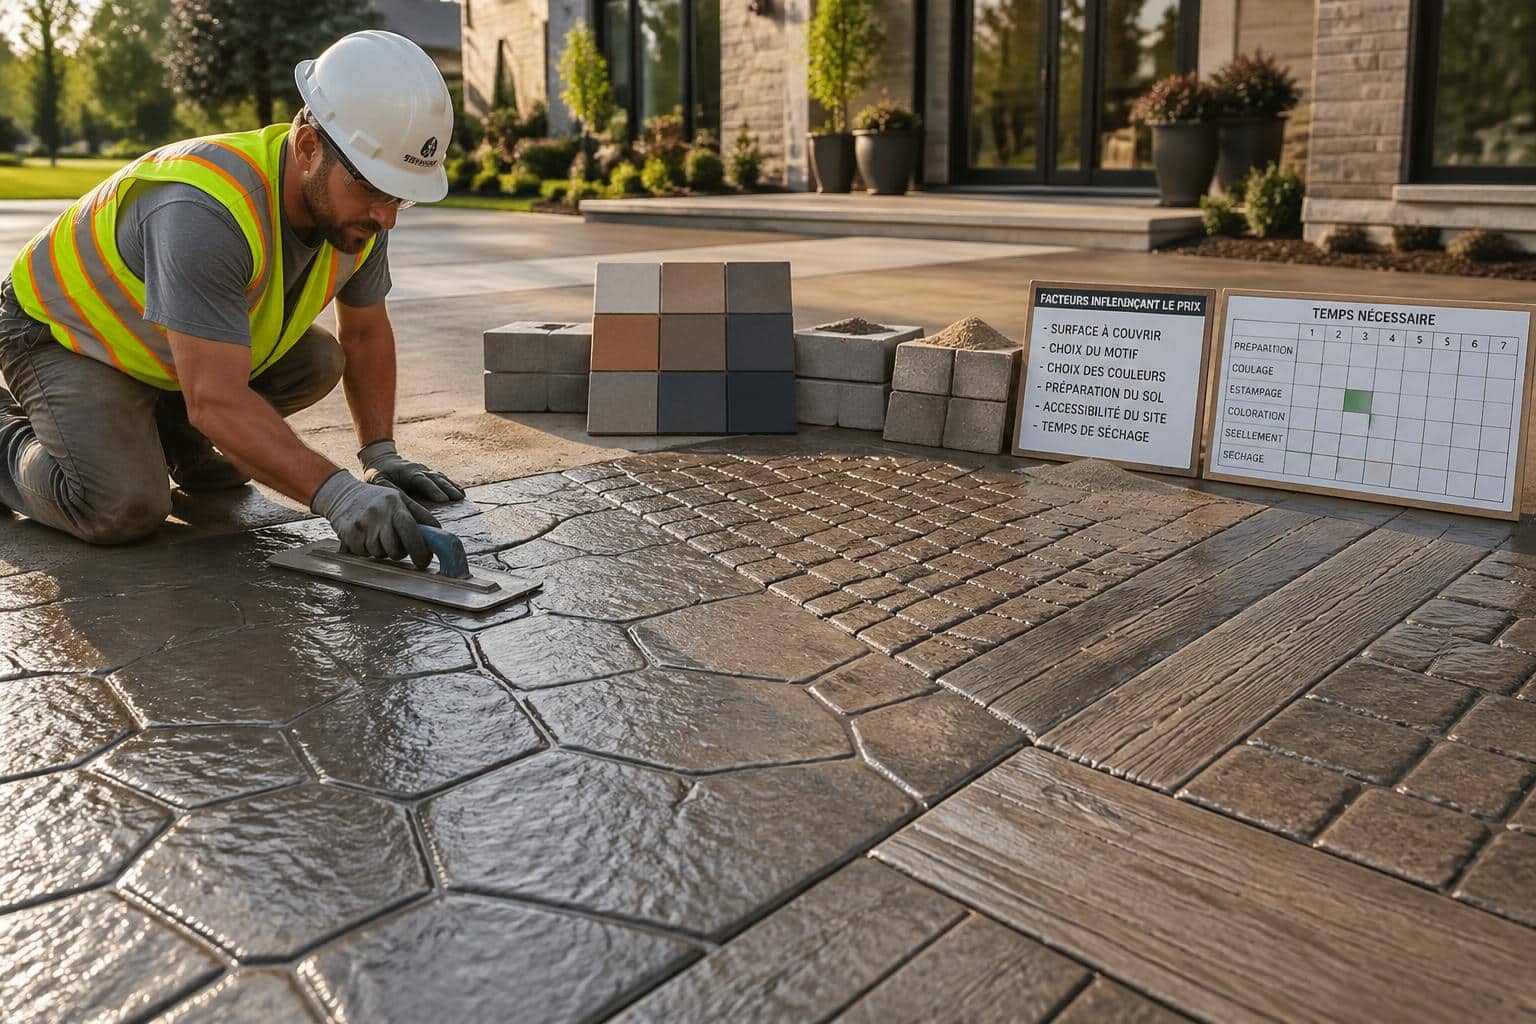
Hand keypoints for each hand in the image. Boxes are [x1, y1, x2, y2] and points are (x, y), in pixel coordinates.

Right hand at [311, 470, 440, 567]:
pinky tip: (364, 537)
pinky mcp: (349, 534)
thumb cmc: (377, 500)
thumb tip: (440, 534)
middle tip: (399, 549)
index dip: (421, 549)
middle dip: (400, 553)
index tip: (424, 560)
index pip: (412, 530)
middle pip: (396, 549)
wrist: (341, 493)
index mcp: (395, 505)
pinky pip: (364, 553)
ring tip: (378, 537)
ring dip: (382, 551)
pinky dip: (366, 550)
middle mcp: (379, 514)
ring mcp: (363, 524)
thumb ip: (420, 515)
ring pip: (381, 553)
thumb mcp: (399, 499)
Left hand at [358, 439, 464, 502]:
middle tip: (458, 499)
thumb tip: (401, 502)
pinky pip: (443, 479)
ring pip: (441, 478)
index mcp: (407, 471)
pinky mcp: (429, 474)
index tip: (443, 499)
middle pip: (436, 478)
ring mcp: (426, 471)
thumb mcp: (378, 481)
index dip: (433, 490)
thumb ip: (390, 490)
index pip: (421, 480)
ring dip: (452, 487)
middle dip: (448, 489)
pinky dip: (452, 485)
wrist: (382, 459)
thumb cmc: (378, 473)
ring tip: (462, 497)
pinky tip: (461, 493)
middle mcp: (419, 469)